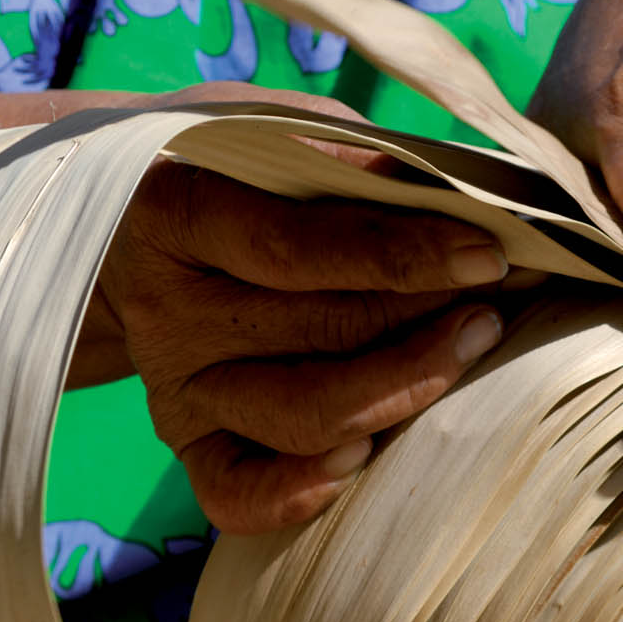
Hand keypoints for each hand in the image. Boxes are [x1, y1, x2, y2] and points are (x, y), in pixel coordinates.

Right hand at [89, 85, 509, 534]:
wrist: (116, 221)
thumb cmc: (221, 163)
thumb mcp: (266, 128)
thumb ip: (346, 157)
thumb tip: (459, 190)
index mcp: (174, 211)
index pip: (294, 245)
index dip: (399, 253)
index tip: (487, 252)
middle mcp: (167, 309)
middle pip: (316, 331)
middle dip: (427, 314)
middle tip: (507, 295)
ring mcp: (173, 384)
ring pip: (301, 416)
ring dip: (403, 389)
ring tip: (472, 345)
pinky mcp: (185, 441)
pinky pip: (238, 493)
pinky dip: (303, 492)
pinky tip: (368, 457)